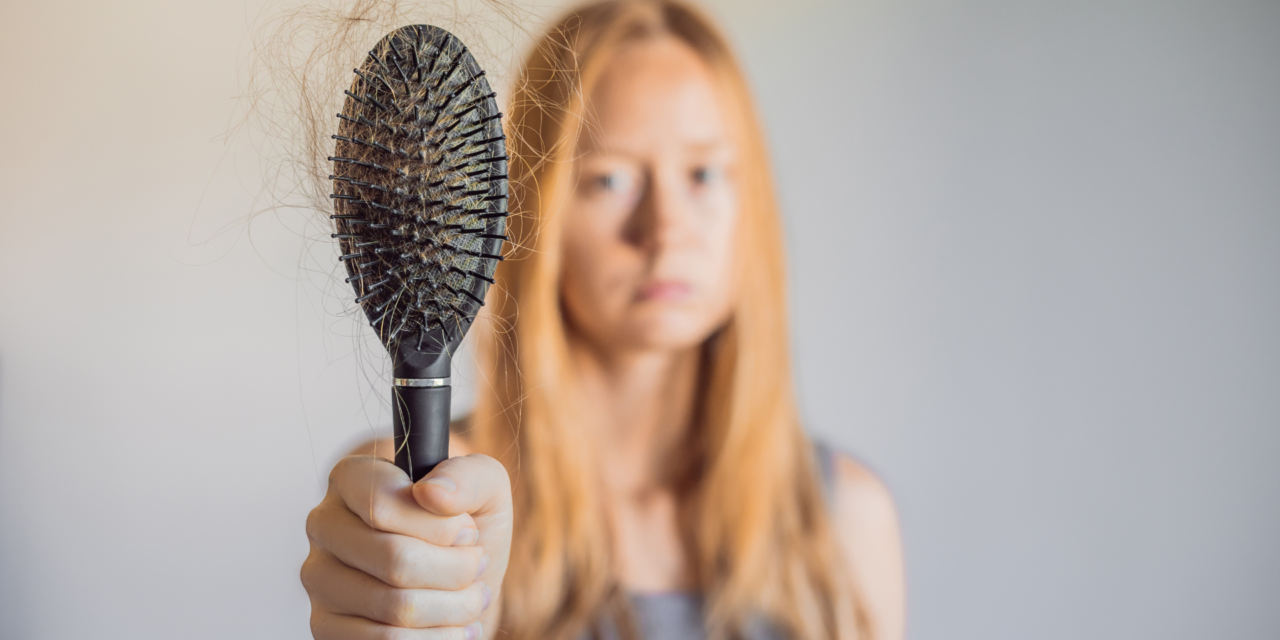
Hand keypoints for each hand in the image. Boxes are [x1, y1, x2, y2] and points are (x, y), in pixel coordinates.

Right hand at [302, 454, 512, 638]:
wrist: (459, 574)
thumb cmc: (466, 523)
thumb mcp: (485, 484)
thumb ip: (467, 476)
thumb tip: (432, 493)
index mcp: (351, 479)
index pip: (381, 504)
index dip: (440, 526)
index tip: (467, 532)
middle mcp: (324, 526)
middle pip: (394, 560)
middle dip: (456, 570)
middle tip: (477, 565)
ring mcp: (320, 579)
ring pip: (394, 608)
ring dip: (453, 607)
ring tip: (471, 597)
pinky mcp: (325, 626)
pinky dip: (436, 638)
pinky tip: (454, 626)